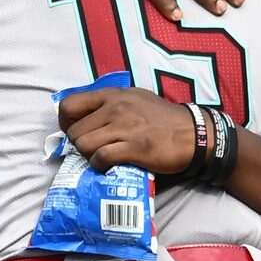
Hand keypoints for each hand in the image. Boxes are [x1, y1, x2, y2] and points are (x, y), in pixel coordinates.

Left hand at [57, 87, 197, 175]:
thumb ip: (111, 104)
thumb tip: (88, 118)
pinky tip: (108, 166)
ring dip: (88, 156)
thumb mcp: (135, 99)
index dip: (66, 123)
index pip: (69, 105)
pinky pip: (100, 158)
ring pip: (83, 145)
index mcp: (113, 94)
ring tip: (100, 158)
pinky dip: (99, 166)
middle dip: (79, 145)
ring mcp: (125, 127)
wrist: (194, 134)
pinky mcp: (135, 148)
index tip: (76, 133)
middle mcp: (116, 107)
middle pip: (74, 131)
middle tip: (92, 151)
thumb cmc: (163, 119)